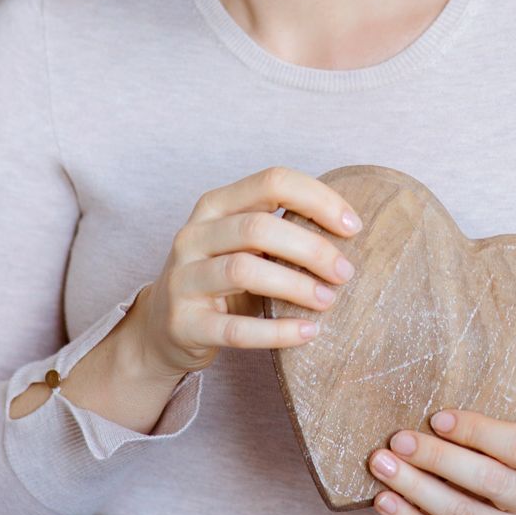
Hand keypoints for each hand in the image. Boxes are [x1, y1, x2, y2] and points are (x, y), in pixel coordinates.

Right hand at [131, 166, 360, 378]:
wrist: (162, 326)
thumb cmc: (221, 277)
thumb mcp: (243, 243)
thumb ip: (282, 228)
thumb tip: (351, 227)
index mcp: (214, 205)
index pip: (272, 181)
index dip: (318, 199)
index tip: (353, 227)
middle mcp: (193, 235)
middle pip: (258, 227)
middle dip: (311, 248)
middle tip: (345, 272)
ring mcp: (183, 279)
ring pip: (244, 271)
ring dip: (296, 286)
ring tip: (328, 301)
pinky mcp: (183, 323)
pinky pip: (235, 329)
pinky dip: (277, 332)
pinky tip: (308, 333)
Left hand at [369, 410, 515, 514]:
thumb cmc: (490, 467)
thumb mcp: (494, 446)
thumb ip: (470, 434)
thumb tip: (422, 422)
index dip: (476, 431)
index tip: (436, 419)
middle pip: (489, 480)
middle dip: (437, 457)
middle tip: (397, 442)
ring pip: (462, 514)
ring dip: (415, 488)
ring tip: (382, 466)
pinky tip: (386, 501)